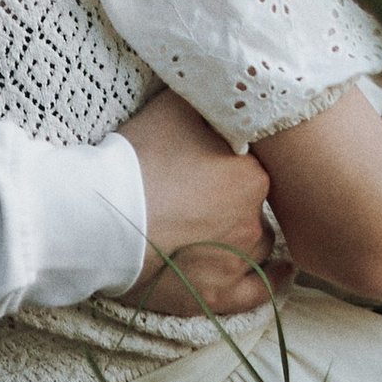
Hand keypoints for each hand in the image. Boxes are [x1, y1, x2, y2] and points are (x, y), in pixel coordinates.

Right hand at [117, 88, 283, 317]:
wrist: (97, 219)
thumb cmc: (136, 162)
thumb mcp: (174, 108)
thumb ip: (207, 97)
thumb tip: (225, 86)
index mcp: (252, 175)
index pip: (254, 164)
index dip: (230, 160)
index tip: (207, 160)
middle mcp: (253, 220)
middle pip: (254, 204)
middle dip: (233, 197)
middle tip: (199, 191)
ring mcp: (237, 262)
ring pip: (256, 244)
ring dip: (243, 235)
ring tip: (214, 227)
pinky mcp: (218, 295)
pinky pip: (260, 290)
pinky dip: (275, 280)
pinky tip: (284, 271)